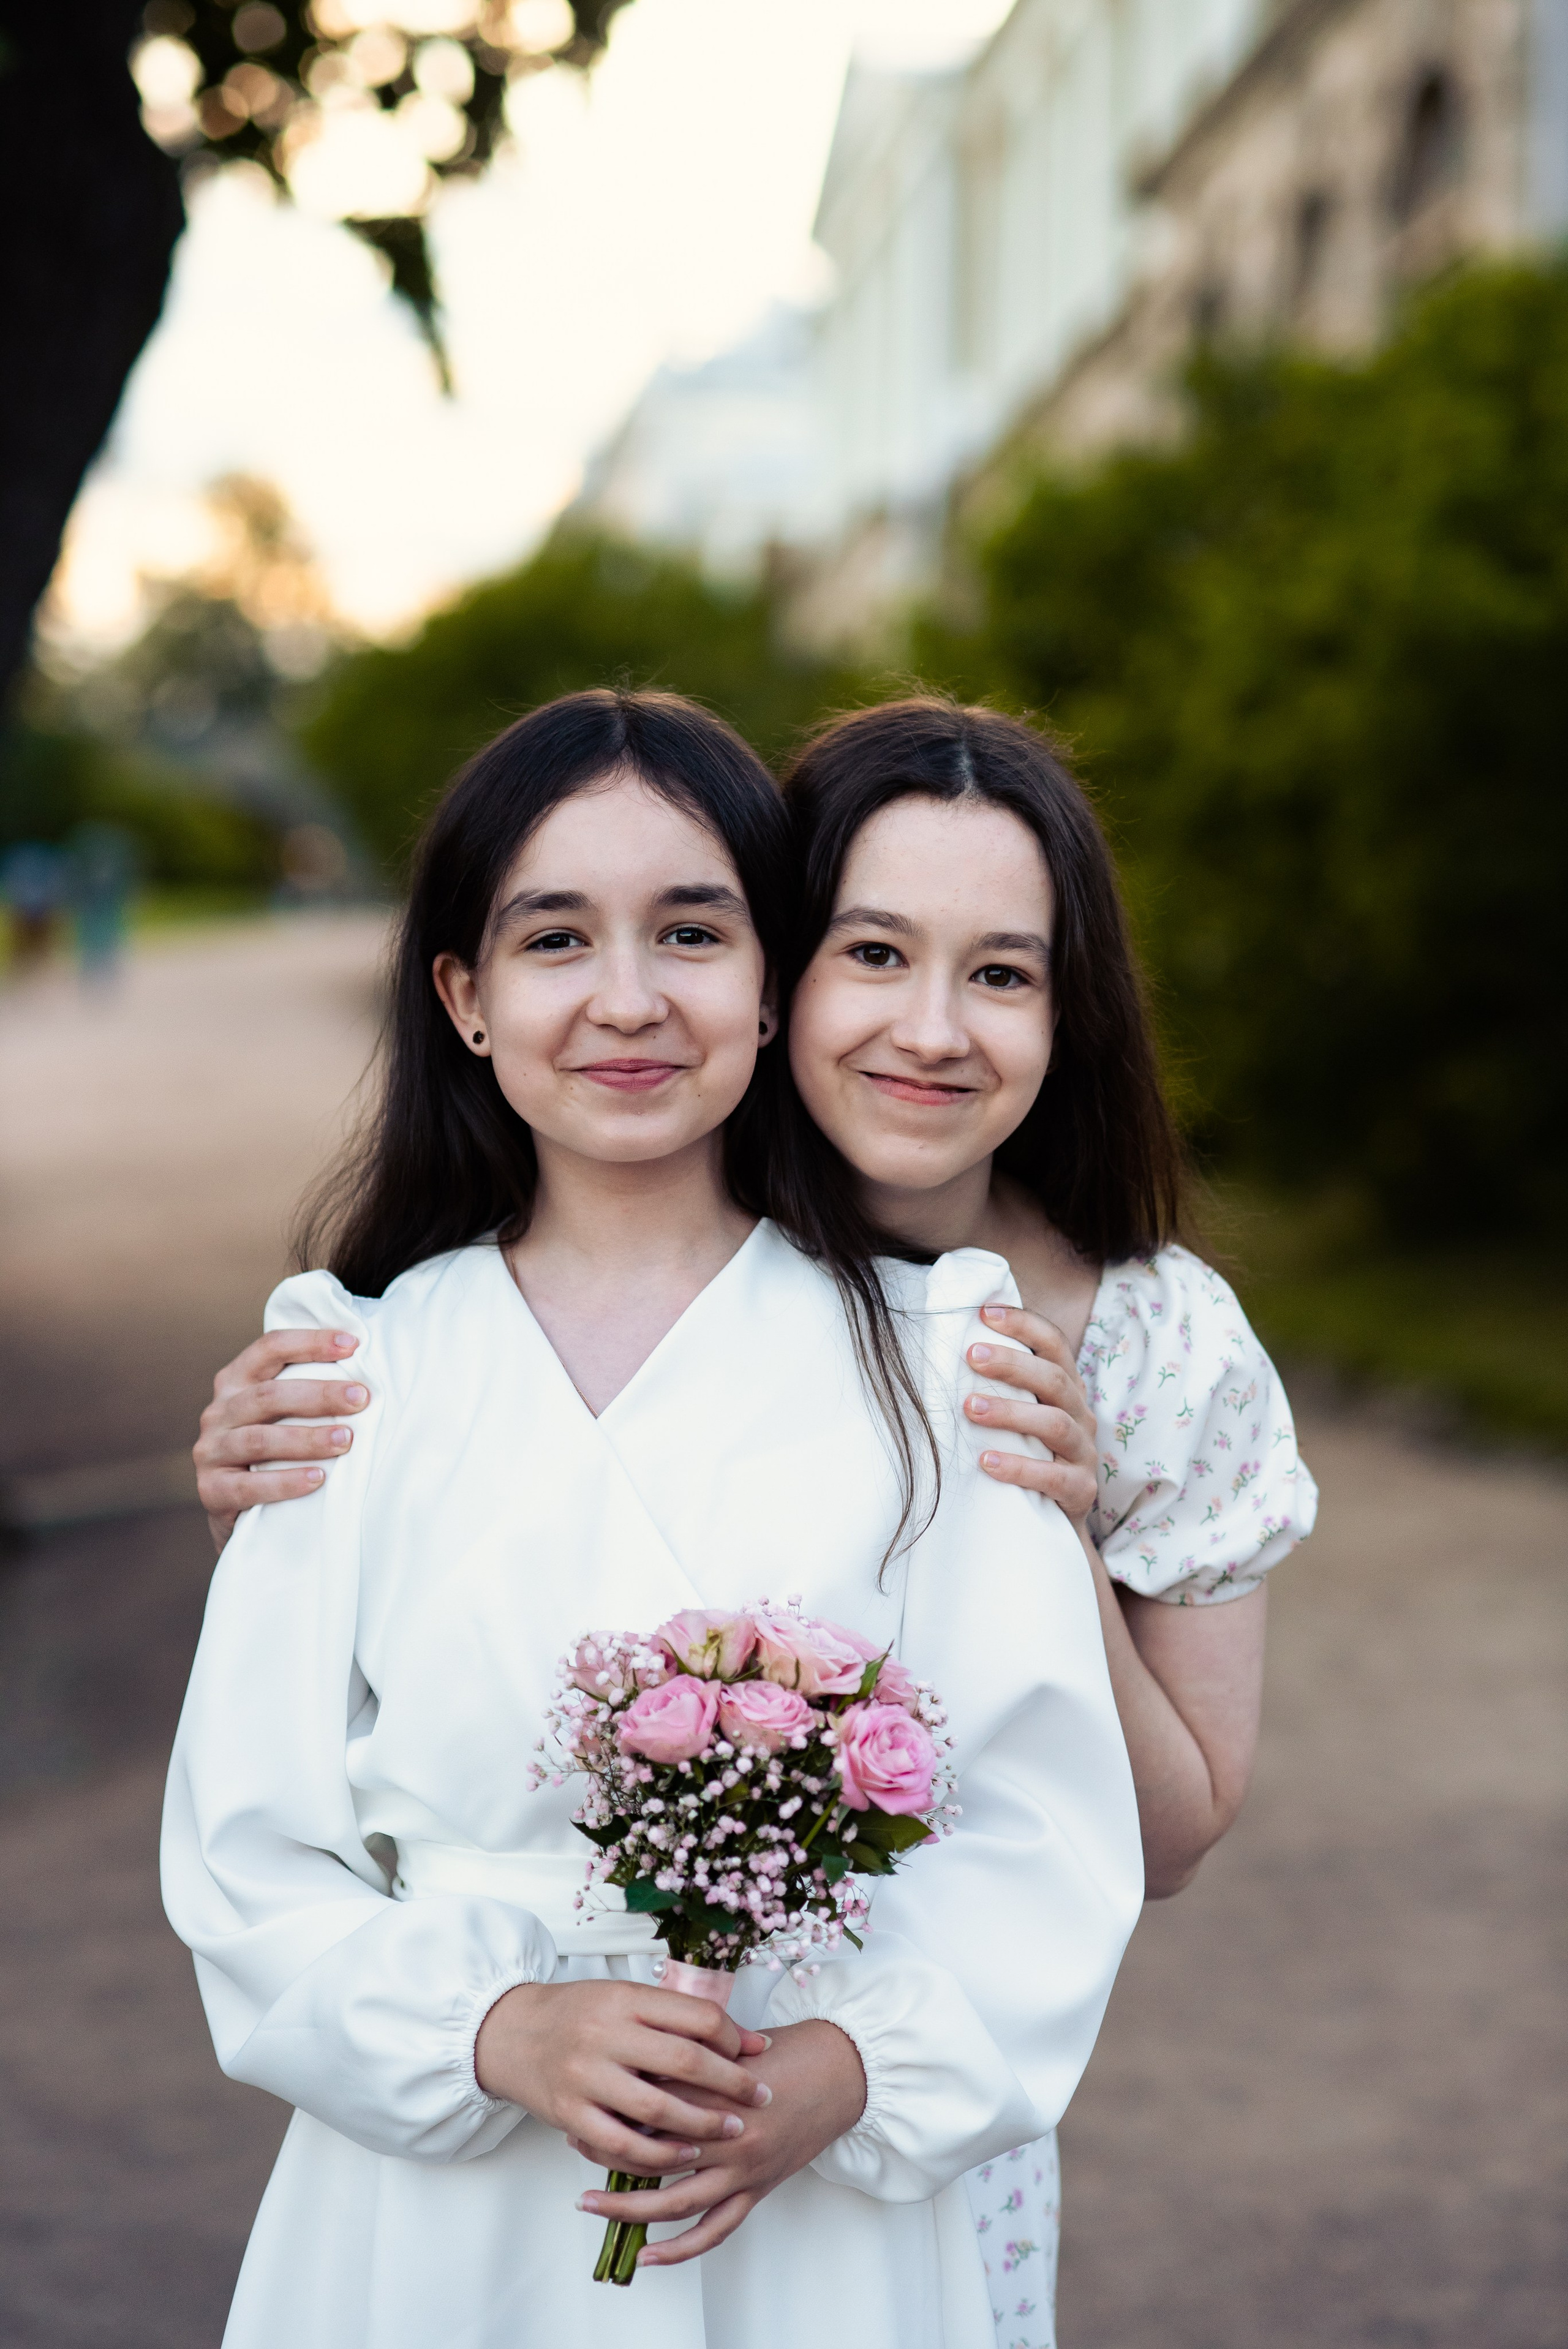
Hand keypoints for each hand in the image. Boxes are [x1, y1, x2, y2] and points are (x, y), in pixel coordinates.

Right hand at [194, 1328, 369, 1551]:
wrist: (233, 1508)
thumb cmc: (269, 1451)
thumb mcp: (278, 1415)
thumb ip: (304, 1392)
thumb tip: (364, 1380)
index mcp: (236, 1382)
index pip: (270, 1348)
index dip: (310, 1343)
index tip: (353, 1344)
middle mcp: (219, 1411)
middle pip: (269, 1395)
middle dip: (319, 1395)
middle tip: (361, 1399)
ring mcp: (211, 1451)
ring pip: (260, 1439)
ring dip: (307, 1439)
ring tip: (346, 1440)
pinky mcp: (212, 1490)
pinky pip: (249, 1485)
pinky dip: (286, 1482)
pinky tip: (317, 1479)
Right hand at [475, 1979, 770, 2177]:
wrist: (511, 2034)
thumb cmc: (578, 2015)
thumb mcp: (625, 1998)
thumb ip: (677, 2017)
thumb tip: (747, 2040)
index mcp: (625, 1998)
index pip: (696, 2016)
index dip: (734, 2037)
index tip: (756, 2053)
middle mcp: (605, 2034)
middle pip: (685, 2062)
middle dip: (733, 2084)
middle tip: (761, 2098)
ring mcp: (585, 2076)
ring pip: (658, 2109)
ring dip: (703, 2125)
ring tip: (732, 2130)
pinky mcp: (569, 2114)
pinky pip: (622, 2145)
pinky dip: (658, 2156)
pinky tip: (684, 2156)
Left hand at [575, 2017, 866, 2266]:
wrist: (838, 2072)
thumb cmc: (785, 2051)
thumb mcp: (732, 2043)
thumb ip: (686, 2055)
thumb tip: (633, 2061)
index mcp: (717, 2089)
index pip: (650, 2104)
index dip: (611, 2107)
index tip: (582, 2104)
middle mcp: (727, 2134)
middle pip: (653, 2154)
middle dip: (607, 2152)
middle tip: (574, 2146)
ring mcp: (742, 2169)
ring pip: (675, 2201)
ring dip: (628, 2207)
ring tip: (591, 2204)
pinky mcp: (757, 2190)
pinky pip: (714, 2230)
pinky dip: (680, 2249)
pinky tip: (649, 2256)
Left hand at [963, 1303, 1097, 1528]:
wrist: (1052, 1518)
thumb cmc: (1024, 1454)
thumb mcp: (1017, 1415)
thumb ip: (998, 1386)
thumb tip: (945, 1346)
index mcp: (1066, 1388)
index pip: (1054, 1344)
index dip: (1024, 1324)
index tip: (984, 1312)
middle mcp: (1080, 1414)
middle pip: (1053, 1379)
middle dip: (1011, 1363)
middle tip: (970, 1355)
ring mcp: (1084, 1453)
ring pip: (1054, 1423)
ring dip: (1010, 1412)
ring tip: (970, 1407)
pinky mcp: (1081, 1490)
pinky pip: (1054, 1477)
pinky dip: (1020, 1468)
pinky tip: (987, 1462)